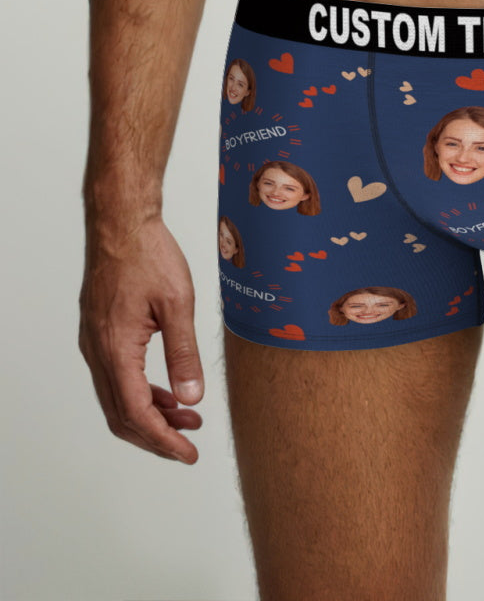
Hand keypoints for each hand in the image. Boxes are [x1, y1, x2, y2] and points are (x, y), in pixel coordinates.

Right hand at [79, 215, 204, 461]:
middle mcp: (98, 352)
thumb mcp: (178, 305)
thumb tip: (191, 398)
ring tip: (188, 418)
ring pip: (118, 398)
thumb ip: (184, 354)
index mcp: (116, 350)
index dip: (163, 440)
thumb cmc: (149, 256)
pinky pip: (117, 377)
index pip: (137, 413)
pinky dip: (142, 392)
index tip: (187, 454)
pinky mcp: (100, 333)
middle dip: (156, 435)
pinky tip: (169, 391)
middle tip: (189, 444)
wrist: (122, 225)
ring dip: (151, 414)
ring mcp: (95, 343)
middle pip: (122, 415)